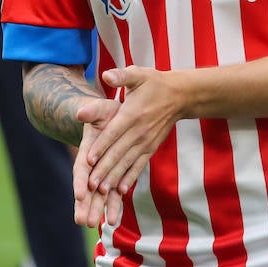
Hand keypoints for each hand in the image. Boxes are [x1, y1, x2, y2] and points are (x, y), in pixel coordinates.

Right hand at [73, 97, 122, 227]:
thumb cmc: (106, 112)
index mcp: (88, 149)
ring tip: (91, 225)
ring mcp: (103, 172)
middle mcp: (93, 164)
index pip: (82, 168)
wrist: (114, 118)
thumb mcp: (100, 108)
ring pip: (98, 194)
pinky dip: (113, 206)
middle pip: (87, 187)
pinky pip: (113, 193)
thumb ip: (92, 110)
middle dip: (84, 203)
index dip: (81, 181)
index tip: (80, 194)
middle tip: (82, 220)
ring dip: (96, 209)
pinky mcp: (114, 176)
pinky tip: (112, 221)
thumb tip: (80, 113)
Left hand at [83, 67, 184, 202]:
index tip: (88, 160)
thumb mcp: (138, 74)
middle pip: (118, 153)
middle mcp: (139, 131)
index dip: (100, 147)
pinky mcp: (151, 148)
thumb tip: (106, 75)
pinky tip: (122, 191)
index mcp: (132, 114)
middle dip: (104, 169)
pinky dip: (130, 178)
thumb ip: (121, 76)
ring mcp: (146, 142)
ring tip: (102, 192)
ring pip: (127, 163)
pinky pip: (139, 165)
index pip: (113, 133)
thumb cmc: (153, 83)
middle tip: (90, 185)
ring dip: (114, 178)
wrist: (179, 95)